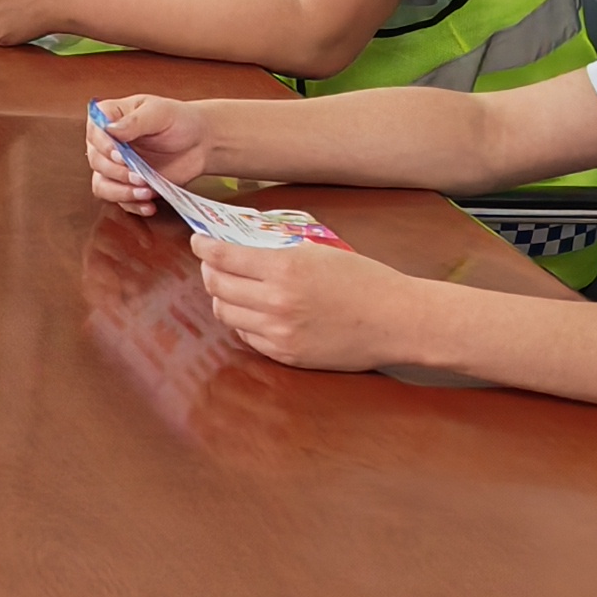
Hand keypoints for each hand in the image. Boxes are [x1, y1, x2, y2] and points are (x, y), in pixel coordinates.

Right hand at [84, 92, 212, 214]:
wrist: (200, 143)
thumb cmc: (180, 121)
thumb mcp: (159, 112)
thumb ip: (135, 121)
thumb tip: (110, 129)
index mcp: (110, 117)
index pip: (94, 131)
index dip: (103, 145)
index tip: (119, 154)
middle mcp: (108, 143)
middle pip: (96, 161)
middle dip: (117, 172)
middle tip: (138, 175)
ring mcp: (116, 166)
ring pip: (102, 185)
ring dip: (122, 192)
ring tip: (145, 192)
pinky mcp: (127, 185)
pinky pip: (120, 201)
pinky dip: (133, 205)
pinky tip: (149, 205)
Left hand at [193, 234, 414, 372]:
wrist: (397, 320)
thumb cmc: (364, 280)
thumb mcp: (318, 251)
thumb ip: (277, 251)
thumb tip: (241, 245)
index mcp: (284, 269)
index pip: (223, 256)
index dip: (204, 247)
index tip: (199, 242)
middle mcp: (276, 303)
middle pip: (217, 286)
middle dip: (209, 271)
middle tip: (212, 263)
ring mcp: (279, 333)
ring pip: (227, 313)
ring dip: (223, 297)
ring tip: (231, 287)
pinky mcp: (287, 354)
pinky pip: (248, 337)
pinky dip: (244, 321)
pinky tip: (254, 311)